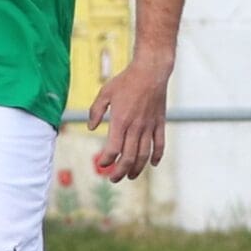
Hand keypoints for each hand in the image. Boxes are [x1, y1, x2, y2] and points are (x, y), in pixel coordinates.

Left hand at [87, 53, 170, 181]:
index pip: (113, 149)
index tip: (102, 164)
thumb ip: (95, 111)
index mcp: (120, 120)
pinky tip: (152, 164)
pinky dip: (157, 156)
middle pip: (129, 157)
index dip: (107, 160)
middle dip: (120, 171)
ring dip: (137, 168)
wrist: (151, 71)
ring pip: (145, 154)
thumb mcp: (104, 93)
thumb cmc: (125, 81)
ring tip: (130, 176)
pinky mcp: (160, 123)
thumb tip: (90, 128)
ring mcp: (150, 126)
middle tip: (113, 179)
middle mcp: (136, 126)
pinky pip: (160, 143)